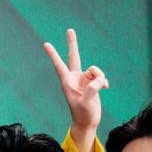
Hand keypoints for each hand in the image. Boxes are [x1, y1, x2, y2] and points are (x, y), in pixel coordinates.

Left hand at [43, 28, 107, 151]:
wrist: (88, 121)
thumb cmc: (82, 114)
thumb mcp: (85, 102)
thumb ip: (92, 90)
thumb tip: (99, 80)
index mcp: (67, 82)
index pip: (59, 65)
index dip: (53, 54)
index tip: (46, 44)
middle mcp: (75, 78)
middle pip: (74, 57)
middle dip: (73, 44)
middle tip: (70, 30)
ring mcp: (84, 80)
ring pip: (94, 69)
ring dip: (99, 76)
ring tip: (100, 87)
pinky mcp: (92, 83)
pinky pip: (100, 76)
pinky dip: (103, 81)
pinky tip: (105, 88)